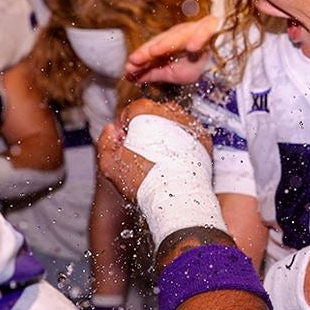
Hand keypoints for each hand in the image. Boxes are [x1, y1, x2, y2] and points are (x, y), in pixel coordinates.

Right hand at [97, 98, 211, 201]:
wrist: (177, 198)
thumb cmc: (142, 181)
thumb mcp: (109, 163)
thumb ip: (105, 141)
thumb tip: (112, 129)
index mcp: (144, 111)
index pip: (130, 112)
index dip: (124, 130)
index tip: (125, 146)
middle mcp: (170, 111)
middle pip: (153, 115)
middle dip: (146, 130)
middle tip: (142, 154)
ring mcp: (189, 123)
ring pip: (173, 124)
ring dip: (166, 136)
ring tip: (160, 160)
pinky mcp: (204, 138)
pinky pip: (190, 137)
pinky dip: (183, 145)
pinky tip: (176, 162)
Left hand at [125, 15, 219, 83]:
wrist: (230, 61)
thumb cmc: (202, 65)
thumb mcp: (174, 73)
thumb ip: (153, 73)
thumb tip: (130, 76)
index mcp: (172, 41)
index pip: (154, 47)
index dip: (141, 56)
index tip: (128, 68)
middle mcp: (184, 32)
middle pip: (164, 40)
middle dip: (148, 50)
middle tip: (135, 60)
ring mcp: (199, 28)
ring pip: (181, 34)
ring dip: (167, 43)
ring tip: (154, 51)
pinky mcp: (216, 27)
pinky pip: (207, 31)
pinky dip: (200, 38)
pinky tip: (192, 48)